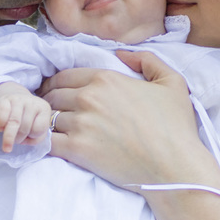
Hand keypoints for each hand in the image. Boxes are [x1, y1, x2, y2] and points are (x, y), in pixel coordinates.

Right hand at [0, 81, 51, 151]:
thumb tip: (24, 141)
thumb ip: (36, 139)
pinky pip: (2, 116)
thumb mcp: (37, 127)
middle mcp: (32, 102)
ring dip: (9, 137)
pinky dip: (1, 125)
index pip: (39, 129)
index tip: (29, 136)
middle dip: (19, 139)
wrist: (13, 98)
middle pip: (25, 127)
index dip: (33, 136)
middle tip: (16, 140)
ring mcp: (18, 100)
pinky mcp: (5, 100)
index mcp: (44, 109)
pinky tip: (0, 129)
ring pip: (14, 123)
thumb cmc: (27, 118)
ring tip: (7, 145)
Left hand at [39, 51, 210, 185]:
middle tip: (49, 111)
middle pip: (52, 95)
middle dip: (48, 102)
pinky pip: (47, 140)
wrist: (174, 166)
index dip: (56, 84)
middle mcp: (89, 97)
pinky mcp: (76, 149)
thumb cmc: (176, 126)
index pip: (64, 76)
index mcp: (106, 78)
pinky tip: (47, 144)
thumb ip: (147, 60)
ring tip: (48, 129)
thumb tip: (121, 54)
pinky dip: (43, 141)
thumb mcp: (172, 82)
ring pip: (48, 117)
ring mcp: (80, 123)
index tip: (55, 92)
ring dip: (47, 122)